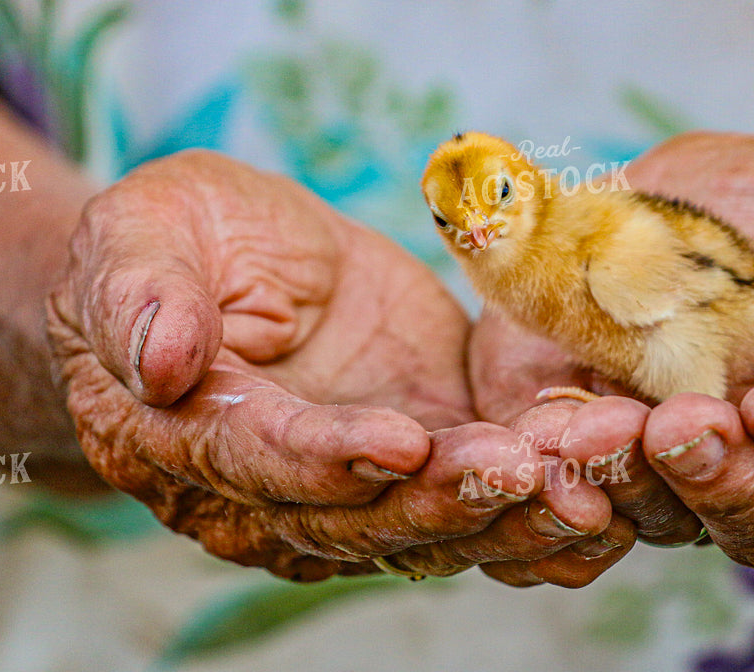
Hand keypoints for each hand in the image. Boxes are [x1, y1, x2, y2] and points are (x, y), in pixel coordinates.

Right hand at [48, 150, 626, 583]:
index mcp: (187, 440)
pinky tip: (612, 485)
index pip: (259, 461)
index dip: (327, 458)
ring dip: (515, 509)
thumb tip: (159, 360)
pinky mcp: (423, 457)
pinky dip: (546, 499)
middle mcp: (269, 494)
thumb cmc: (173, 239)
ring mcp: (353, 487)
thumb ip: (143, 293)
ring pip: (434, 522)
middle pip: (362, 516)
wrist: (227, 261)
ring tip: (589, 478)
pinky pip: (482, 496)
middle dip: (449, 496)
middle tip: (527, 468)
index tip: (398, 441)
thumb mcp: (141, 231)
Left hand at [469, 132, 753, 564]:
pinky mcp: (602, 458)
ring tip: (592, 427)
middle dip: (722, 477)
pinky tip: (535, 442)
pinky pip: (580, 497)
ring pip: (666, 518)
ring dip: (629, 482)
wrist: (709, 205)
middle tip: (680, 425)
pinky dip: (555, 484)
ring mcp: (688, 479)